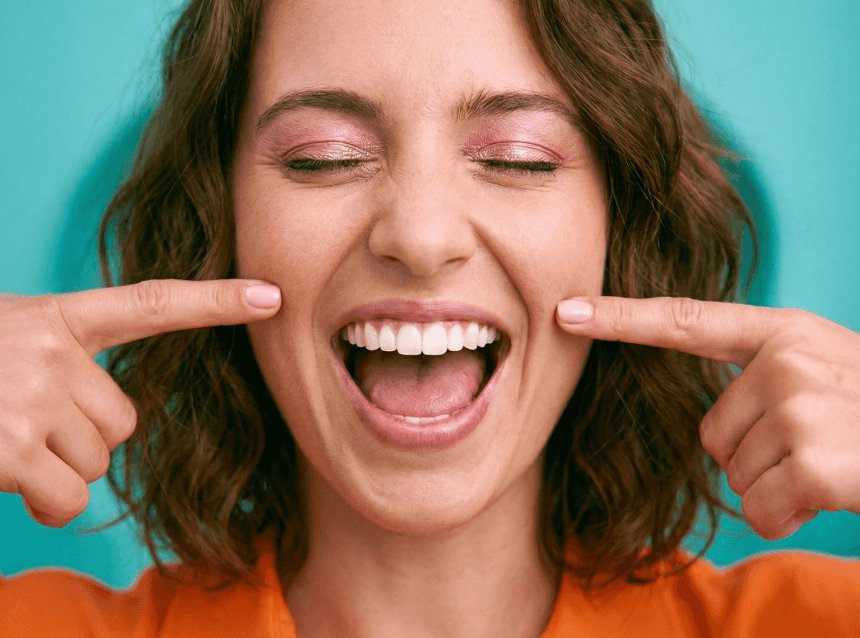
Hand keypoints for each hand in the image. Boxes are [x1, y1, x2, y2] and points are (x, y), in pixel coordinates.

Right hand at [0, 279, 280, 526]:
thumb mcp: (9, 337)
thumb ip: (62, 355)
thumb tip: (109, 419)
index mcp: (57, 318)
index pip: (151, 304)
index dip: (216, 300)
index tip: (271, 296)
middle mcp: (53, 352)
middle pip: (125, 419)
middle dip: (85, 436)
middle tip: (27, 423)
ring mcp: (36, 400)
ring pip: (99, 461)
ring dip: (60, 470)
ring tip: (8, 443)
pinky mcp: (15, 451)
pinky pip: (70, 498)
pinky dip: (46, 504)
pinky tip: (9, 479)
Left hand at [556, 296, 859, 540]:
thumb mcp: (828, 377)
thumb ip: (768, 380)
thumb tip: (716, 435)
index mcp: (787, 334)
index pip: (688, 322)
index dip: (622, 318)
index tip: (565, 311)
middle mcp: (788, 358)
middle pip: (711, 431)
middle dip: (757, 455)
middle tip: (821, 446)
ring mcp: (802, 404)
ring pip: (735, 472)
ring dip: (779, 485)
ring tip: (836, 464)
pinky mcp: (815, 457)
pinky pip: (760, 507)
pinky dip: (792, 517)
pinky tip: (836, 493)